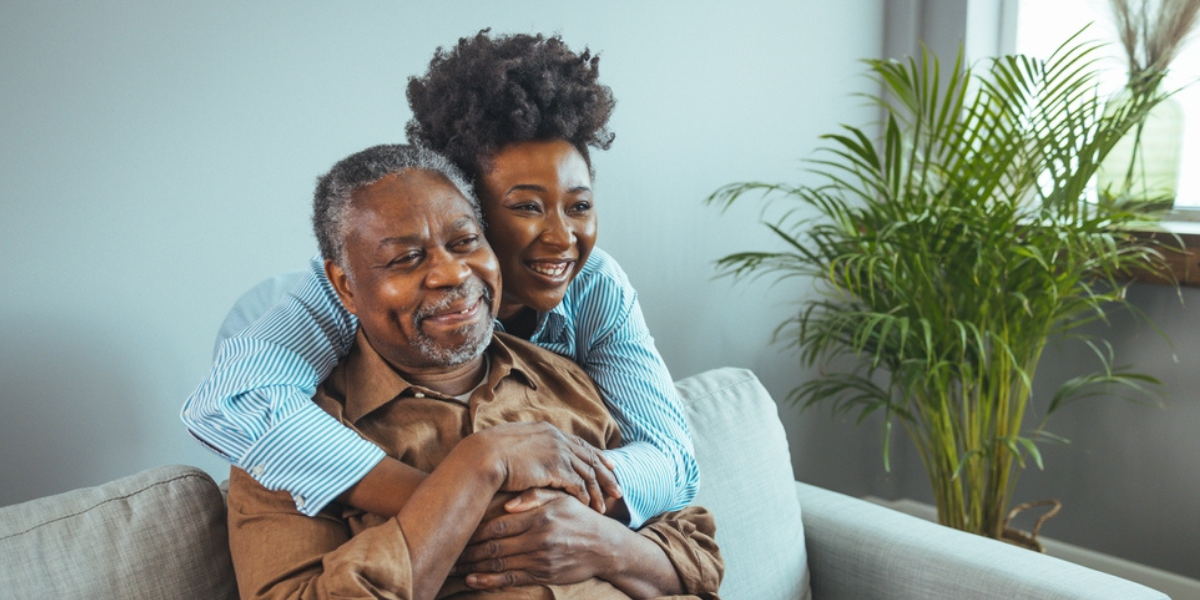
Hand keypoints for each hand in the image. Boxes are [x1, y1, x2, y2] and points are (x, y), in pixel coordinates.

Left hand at [451, 489, 624, 588]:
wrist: (605, 546)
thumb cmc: (578, 517)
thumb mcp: (561, 498)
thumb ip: (534, 495)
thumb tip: (507, 501)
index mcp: (539, 516)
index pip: (498, 524)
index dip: (474, 529)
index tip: (457, 529)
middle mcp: (538, 538)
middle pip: (493, 545)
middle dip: (467, 550)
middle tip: (448, 551)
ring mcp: (540, 559)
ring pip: (498, 564)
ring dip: (473, 567)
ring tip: (453, 567)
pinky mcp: (543, 575)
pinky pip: (511, 579)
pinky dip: (489, 581)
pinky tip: (472, 580)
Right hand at [472, 422, 619, 512]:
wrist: (483, 456)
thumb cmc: (489, 453)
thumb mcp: (512, 443)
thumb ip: (528, 447)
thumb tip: (528, 454)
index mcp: (548, 430)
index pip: (580, 444)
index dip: (596, 455)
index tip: (610, 465)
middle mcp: (557, 438)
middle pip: (590, 458)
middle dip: (606, 475)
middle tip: (618, 489)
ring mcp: (558, 452)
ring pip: (587, 473)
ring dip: (598, 491)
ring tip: (605, 506)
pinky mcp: (555, 468)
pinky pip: (578, 484)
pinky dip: (585, 496)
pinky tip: (589, 507)